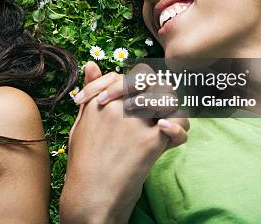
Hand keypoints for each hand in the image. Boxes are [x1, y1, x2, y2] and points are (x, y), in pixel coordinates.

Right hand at [60, 63, 188, 223]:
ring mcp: (135, 121)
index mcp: (100, 101)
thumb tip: (92, 64)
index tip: (134, 105)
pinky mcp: (150, 141)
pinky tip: (165, 138)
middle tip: (157, 112)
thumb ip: (91, 92)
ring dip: (173, 111)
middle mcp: (117, 105)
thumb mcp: (82, 123)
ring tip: (163, 125)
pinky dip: (178, 132)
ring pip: (170, 99)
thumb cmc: (85, 162)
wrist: (90, 197)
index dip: (137, 87)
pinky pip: (178, 126)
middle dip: (160, 93)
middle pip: (153, 82)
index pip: (128, 76)